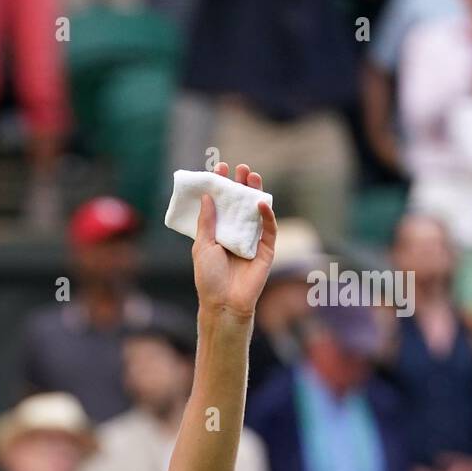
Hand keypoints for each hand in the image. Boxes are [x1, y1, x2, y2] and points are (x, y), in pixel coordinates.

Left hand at [192, 163, 276, 321]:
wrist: (224, 303)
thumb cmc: (209, 277)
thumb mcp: (202, 246)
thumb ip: (206, 222)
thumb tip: (207, 196)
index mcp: (218, 232)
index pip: (221, 205)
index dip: (220, 187)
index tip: (218, 169)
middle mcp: (235, 233)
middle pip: (240, 204)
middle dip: (240, 185)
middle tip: (239, 167)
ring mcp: (252, 240)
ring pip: (256, 212)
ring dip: (255, 193)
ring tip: (251, 175)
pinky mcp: (266, 249)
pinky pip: (269, 228)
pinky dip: (267, 215)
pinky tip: (260, 202)